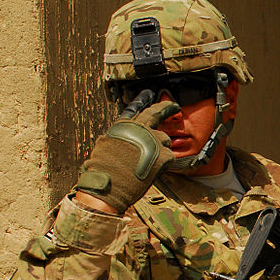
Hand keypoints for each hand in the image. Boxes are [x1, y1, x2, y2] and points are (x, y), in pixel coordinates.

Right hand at [74, 91, 179, 212]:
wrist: (110, 185)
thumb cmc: (105, 171)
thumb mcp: (105, 145)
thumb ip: (121, 137)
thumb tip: (127, 137)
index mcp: (124, 125)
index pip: (136, 108)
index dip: (143, 100)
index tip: (150, 94)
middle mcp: (140, 128)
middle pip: (157, 114)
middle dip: (167, 108)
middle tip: (174, 106)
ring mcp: (153, 140)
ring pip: (165, 140)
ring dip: (161, 149)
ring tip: (149, 162)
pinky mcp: (164, 155)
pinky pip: (170, 157)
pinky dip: (164, 164)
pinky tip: (153, 170)